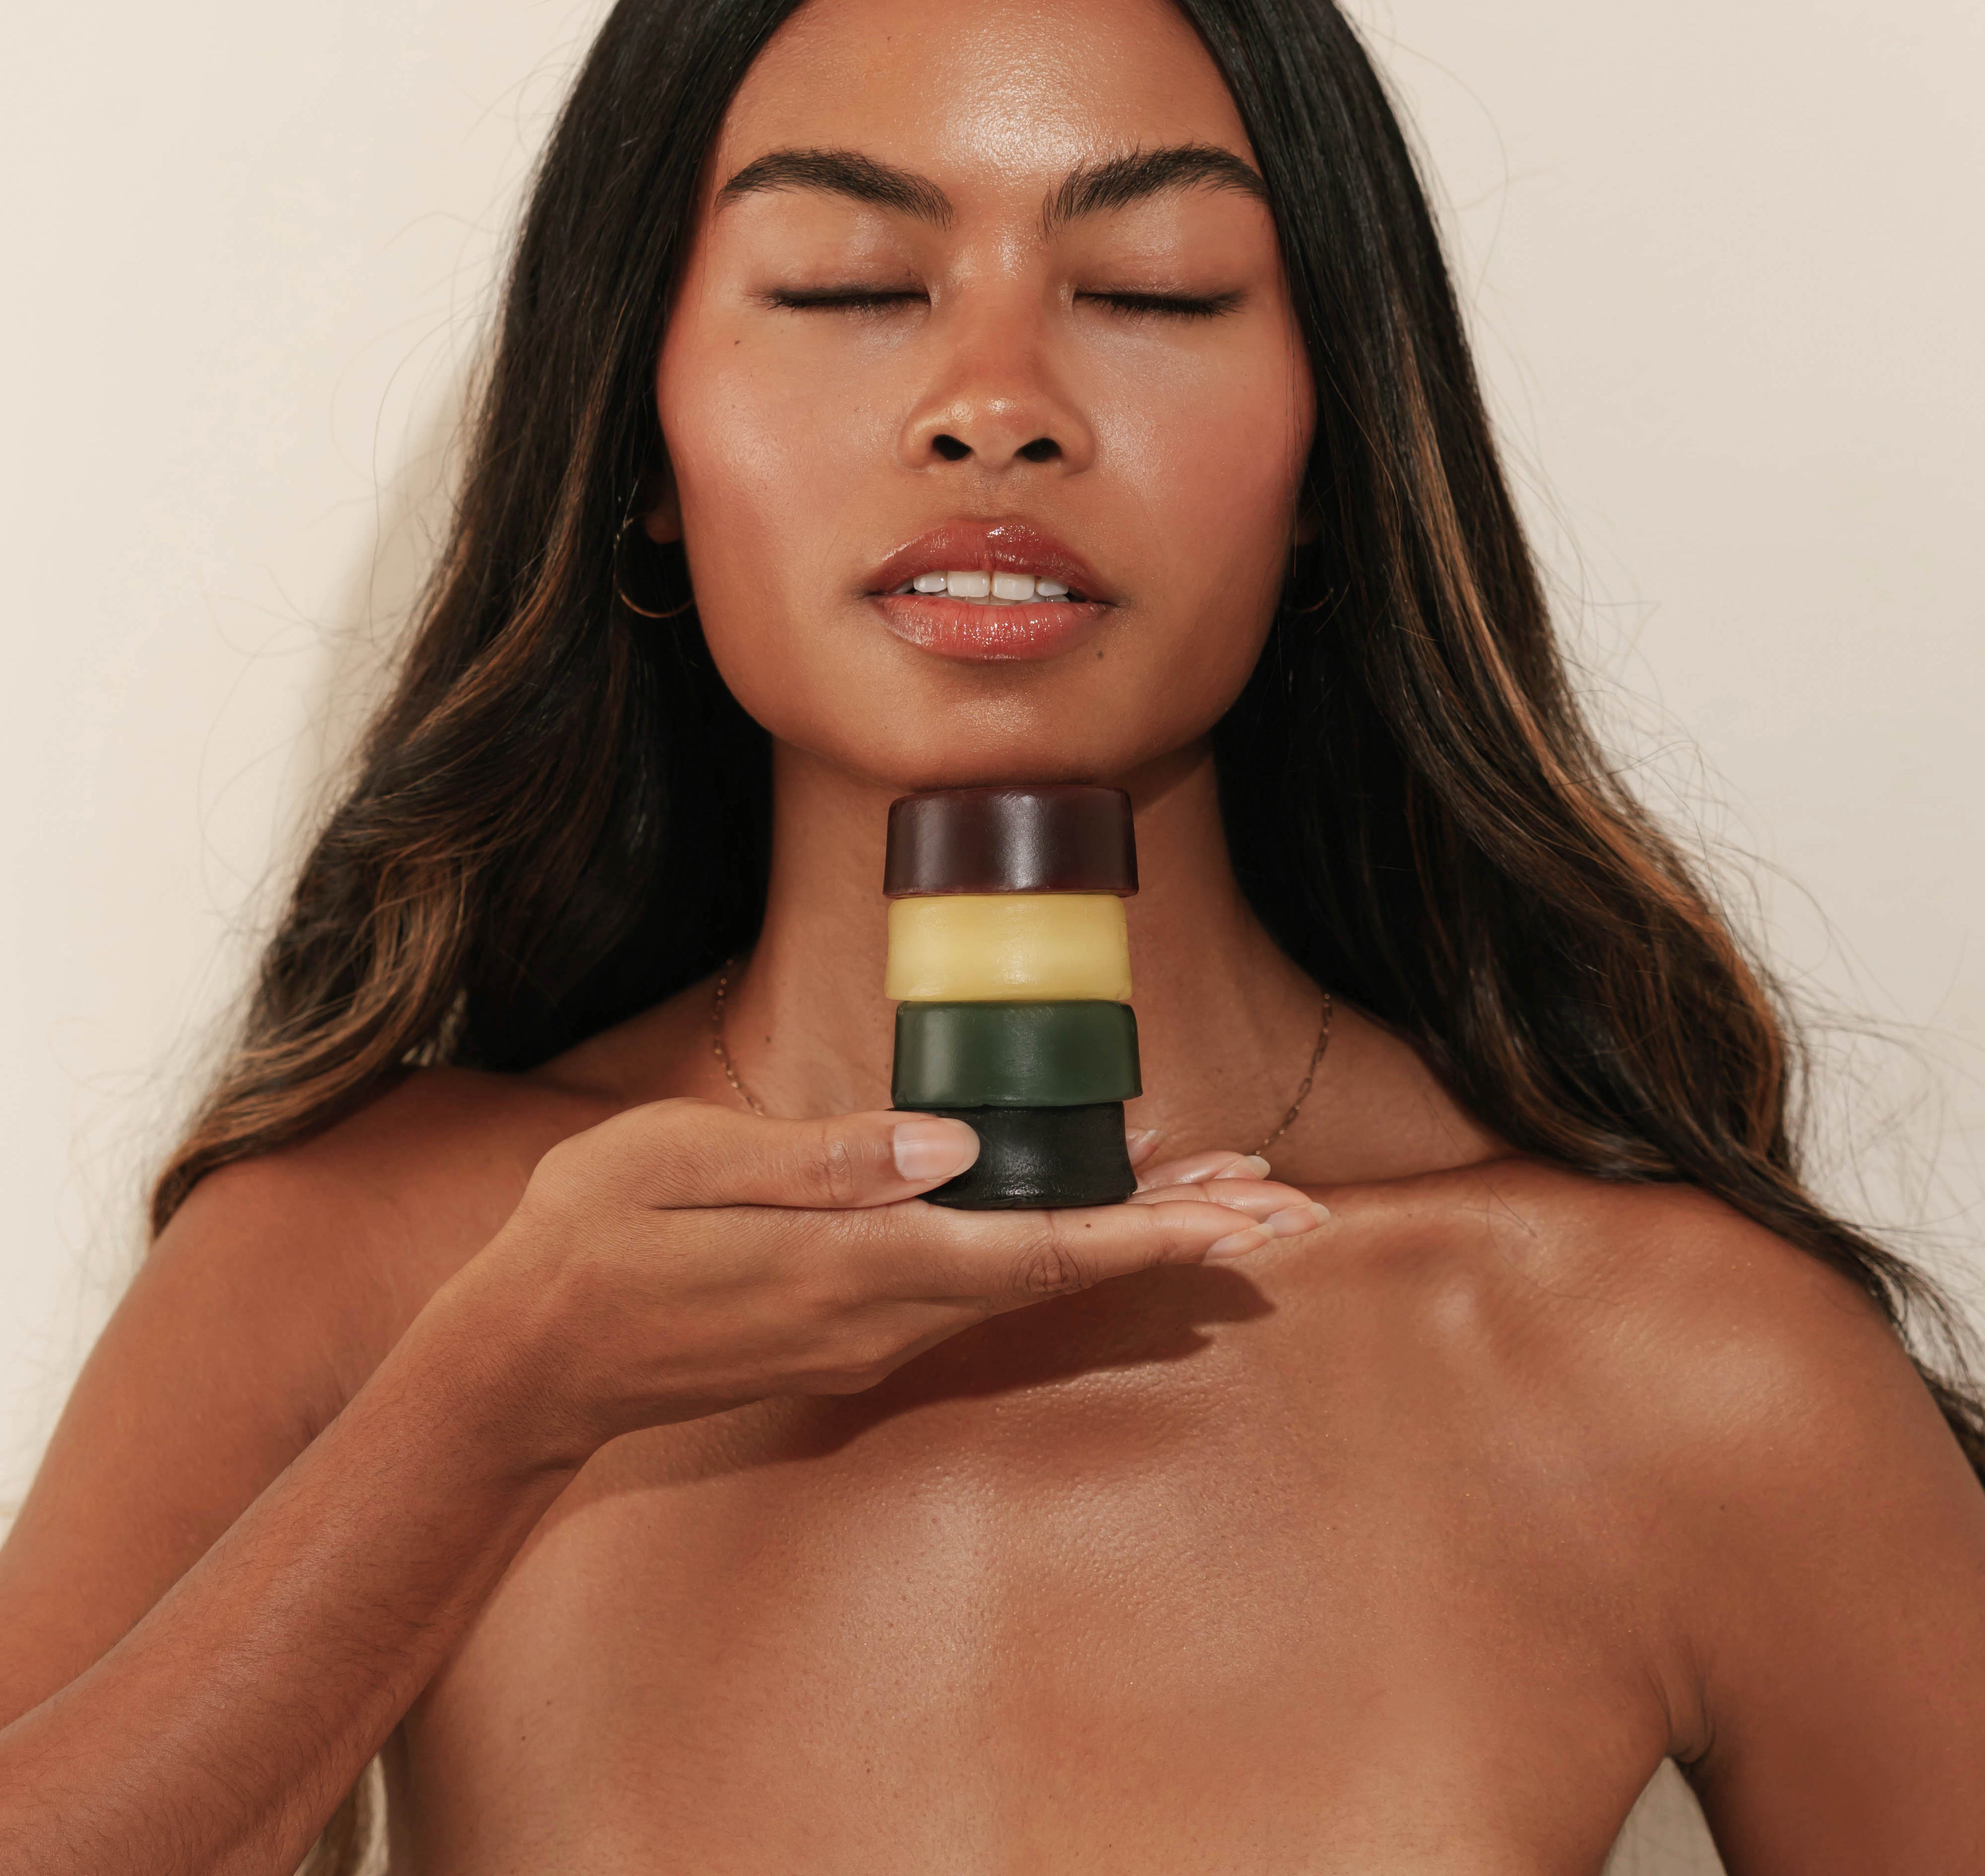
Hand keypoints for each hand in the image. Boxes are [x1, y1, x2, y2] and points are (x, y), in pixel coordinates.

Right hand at [445, 1099, 1326, 1465]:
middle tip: (1295, 1212)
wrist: (526, 1360)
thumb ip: (823, 1160)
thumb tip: (953, 1147)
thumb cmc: (592, 1236)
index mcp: (850, 1265)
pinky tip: (1098, 1215)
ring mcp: (868, 1331)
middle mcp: (880, 1312)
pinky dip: (1064, 1247)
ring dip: (1135, 1238)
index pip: (1032, 1248)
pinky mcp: (849, 1327)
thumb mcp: (686, 1164)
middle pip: (1062, 1271)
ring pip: (1034, 1280)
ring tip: (1233, 1198)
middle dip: (1183, 1235)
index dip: (1148, 1227)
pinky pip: (986, 1286)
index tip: (1242, 1215)